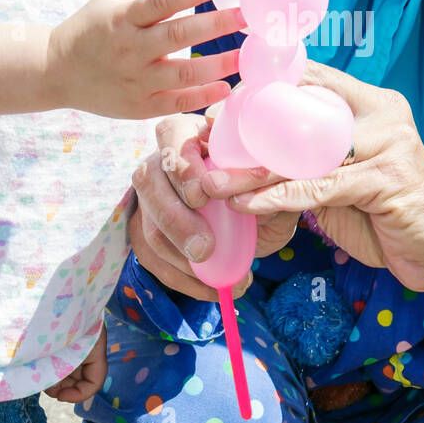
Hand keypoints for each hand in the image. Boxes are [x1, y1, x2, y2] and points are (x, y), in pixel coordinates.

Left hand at [44, 322, 107, 402]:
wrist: (45, 288)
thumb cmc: (50, 314)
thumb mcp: (57, 345)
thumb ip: (55, 369)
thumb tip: (49, 387)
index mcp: (93, 346)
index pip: (95, 381)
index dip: (79, 394)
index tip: (58, 395)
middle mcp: (88, 345)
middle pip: (82, 378)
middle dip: (64, 387)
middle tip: (44, 386)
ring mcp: (77, 342)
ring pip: (71, 372)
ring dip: (56, 379)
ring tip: (39, 375)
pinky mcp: (65, 338)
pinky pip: (62, 360)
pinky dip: (52, 368)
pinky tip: (38, 366)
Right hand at [46, 0, 244, 118]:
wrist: (56, 71)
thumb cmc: (91, 28)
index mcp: (122, 18)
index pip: (163, 1)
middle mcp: (130, 49)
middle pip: (179, 35)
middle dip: (216, 25)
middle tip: (246, 16)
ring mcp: (135, 80)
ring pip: (183, 73)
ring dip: (218, 64)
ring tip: (243, 54)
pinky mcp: (139, 106)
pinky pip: (177, 102)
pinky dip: (203, 96)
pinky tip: (226, 86)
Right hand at [127, 112, 299, 298]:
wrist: (262, 210)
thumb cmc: (267, 183)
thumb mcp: (276, 176)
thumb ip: (272, 176)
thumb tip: (258, 187)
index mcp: (193, 133)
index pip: (171, 134)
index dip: (182, 166)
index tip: (203, 195)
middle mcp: (163, 160)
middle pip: (149, 182)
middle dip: (176, 219)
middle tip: (205, 248)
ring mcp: (151, 196)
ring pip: (147, 224)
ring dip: (178, 255)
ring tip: (215, 276)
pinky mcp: (149, 229)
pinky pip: (151, 256)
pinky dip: (181, 278)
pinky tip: (210, 289)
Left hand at [210, 60, 423, 305]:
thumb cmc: (392, 218)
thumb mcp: (345, 182)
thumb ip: (312, 162)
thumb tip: (252, 157)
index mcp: (373, 105)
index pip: (313, 79)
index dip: (264, 89)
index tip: (221, 109)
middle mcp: (383, 115)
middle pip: (303, 110)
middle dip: (250, 129)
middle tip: (206, 143)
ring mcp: (389, 144)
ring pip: (306, 152)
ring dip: (253, 170)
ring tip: (214, 182)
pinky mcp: (387, 179)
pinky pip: (321, 186)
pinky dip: (280, 197)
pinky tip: (249, 205)